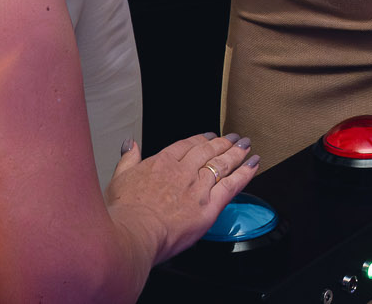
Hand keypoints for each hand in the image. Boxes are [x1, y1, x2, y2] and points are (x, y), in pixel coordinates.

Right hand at [105, 131, 259, 264]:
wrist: (134, 233)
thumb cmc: (125, 213)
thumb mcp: (118, 179)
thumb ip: (128, 159)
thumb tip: (130, 145)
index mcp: (162, 163)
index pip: (186, 145)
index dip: (200, 140)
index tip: (208, 137)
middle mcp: (183, 171)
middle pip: (207, 151)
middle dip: (223, 143)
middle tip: (233, 138)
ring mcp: (198, 187)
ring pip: (222, 164)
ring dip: (237, 153)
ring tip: (246, 146)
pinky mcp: (209, 206)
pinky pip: (232, 185)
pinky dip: (246, 173)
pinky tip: (253, 164)